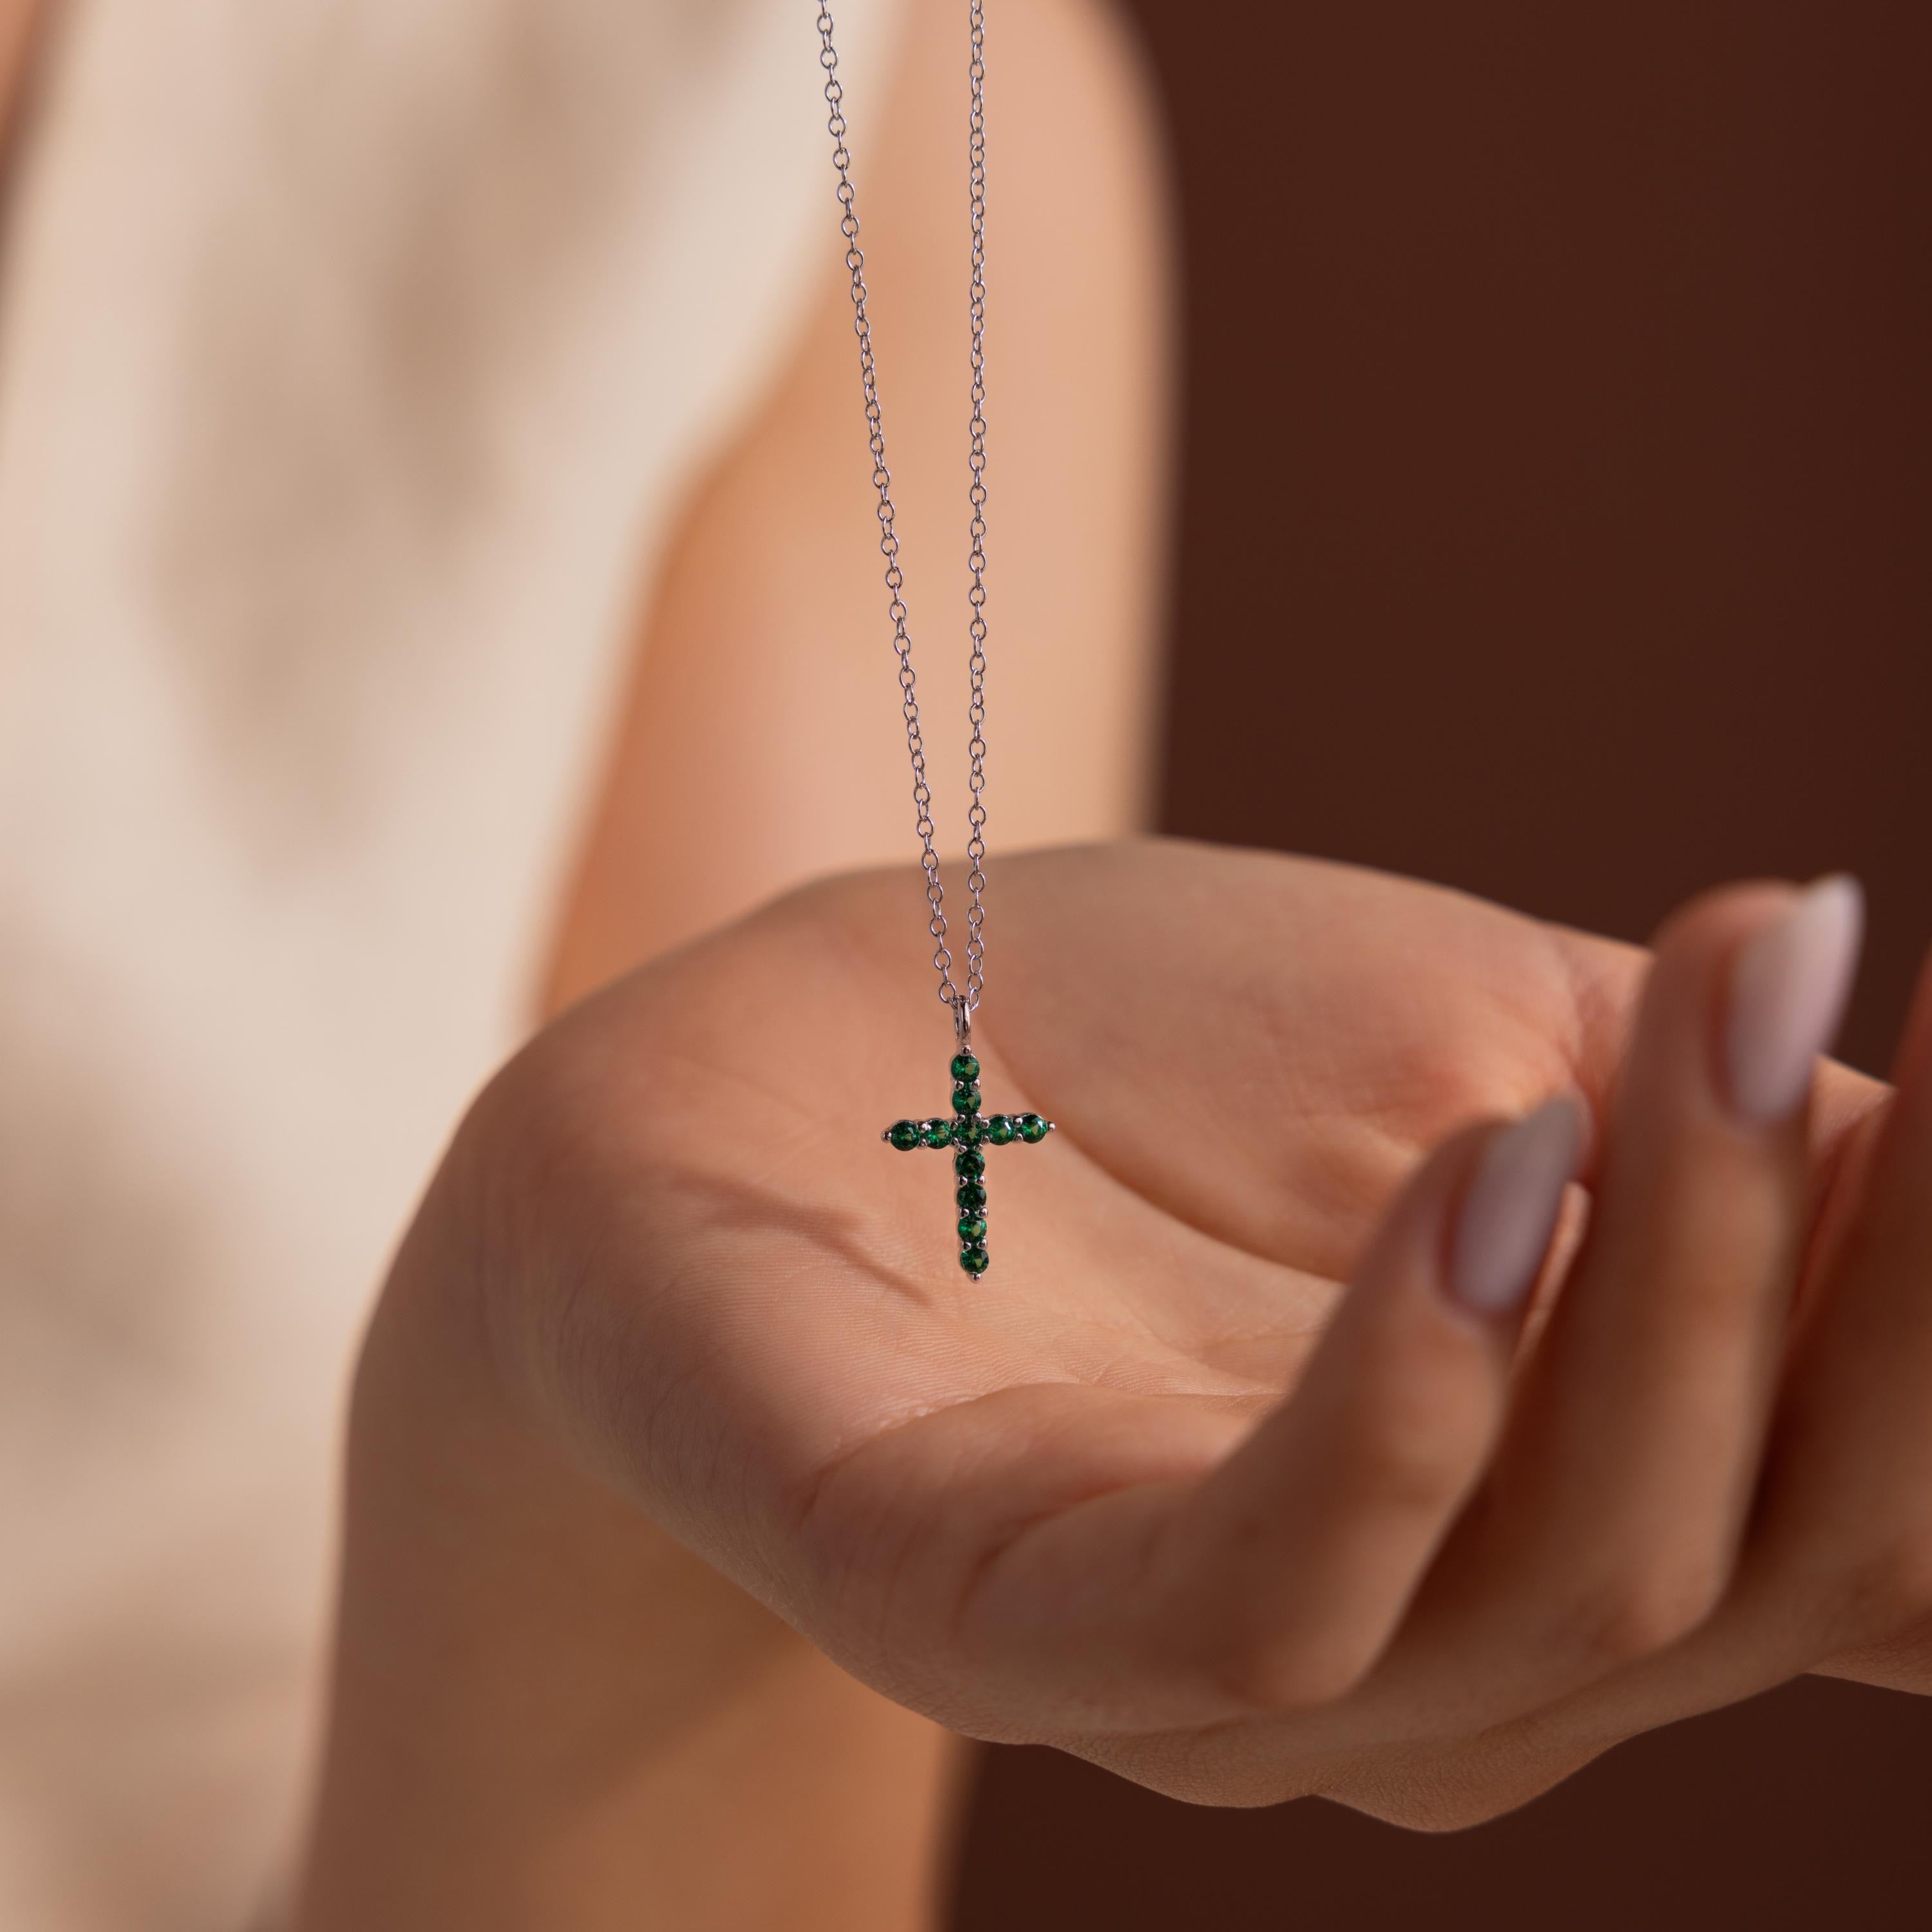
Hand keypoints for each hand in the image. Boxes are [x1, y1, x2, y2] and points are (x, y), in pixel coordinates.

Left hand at [451, 840, 1924, 1825]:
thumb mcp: (1478, 1041)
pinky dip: (1421, 1393)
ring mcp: (1215, 1668)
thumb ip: (1711, 1118)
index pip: (1876, 1516)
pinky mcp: (996, 1620)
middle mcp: (1437, 1647)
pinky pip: (1269, 1593)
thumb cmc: (1136, 1050)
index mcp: (1558, 1512)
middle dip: (1888, 1294)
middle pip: (1779, 1565)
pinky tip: (1493, 1168)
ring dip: (1688, 1286)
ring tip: (1724, 1017)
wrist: (790, 1057)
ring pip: (1567, 1584)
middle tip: (1830, 968)